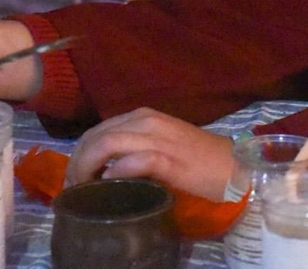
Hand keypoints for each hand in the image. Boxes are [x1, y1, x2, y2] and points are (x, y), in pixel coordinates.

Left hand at [65, 107, 236, 199]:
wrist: (234, 165)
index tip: (74, 178)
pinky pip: (134, 161)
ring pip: (107, 144)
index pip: (97, 130)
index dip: (79, 154)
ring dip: (88, 169)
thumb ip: (134, 149)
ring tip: (84, 191)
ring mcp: (158, 138)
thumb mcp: (160, 146)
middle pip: (96, 136)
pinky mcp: (169, 159)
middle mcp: (146, 120)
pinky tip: (110, 187)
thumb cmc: (198, 160)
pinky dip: (116, 173)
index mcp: (142, 116)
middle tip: (73, 189)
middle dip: (77, 163)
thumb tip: (104, 169)